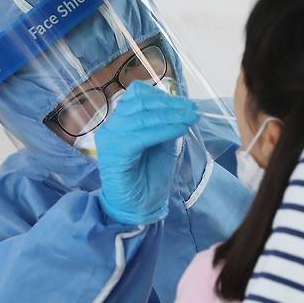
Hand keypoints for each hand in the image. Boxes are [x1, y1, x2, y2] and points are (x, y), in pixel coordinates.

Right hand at [95, 81, 197, 224]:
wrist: (139, 207)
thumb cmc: (150, 176)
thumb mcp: (164, 145)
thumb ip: (167, 126)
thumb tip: (182, 108)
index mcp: (122, 121)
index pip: (137, 95)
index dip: (162, 95)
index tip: (187, 103)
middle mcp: (112, 126)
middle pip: (140, 102)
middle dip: (170, 104)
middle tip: (193, 109)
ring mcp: (110, 138)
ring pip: (141, 117)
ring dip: (170, 116)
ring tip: (190, 118)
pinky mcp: (114, 152)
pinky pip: (140, 135)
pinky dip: (163, 130)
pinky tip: (180, 130)